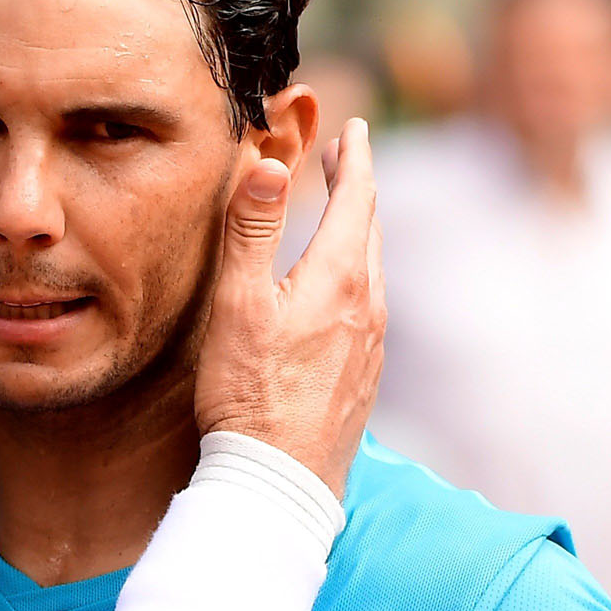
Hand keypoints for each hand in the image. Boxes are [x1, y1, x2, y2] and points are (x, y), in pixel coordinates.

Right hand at [194, 118, 383, 497]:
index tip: (353, 130)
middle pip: (369, 232)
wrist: (281, 480)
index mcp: (339, 279)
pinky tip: (337, 296)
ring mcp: (371, 345)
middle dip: (358, 190)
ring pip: (371, 272)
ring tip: (341, 219)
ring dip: (357, 236)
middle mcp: (368, 307)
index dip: (355, 159)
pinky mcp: (364, 377)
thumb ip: (252, 231)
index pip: (357, 200)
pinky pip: (368, 309)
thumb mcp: (239, 305)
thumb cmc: (250, 394)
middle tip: (345, 161)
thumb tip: (269, 164)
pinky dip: (355, 278)